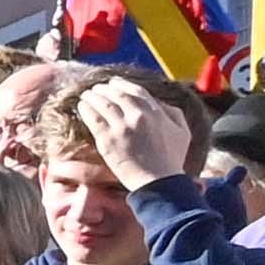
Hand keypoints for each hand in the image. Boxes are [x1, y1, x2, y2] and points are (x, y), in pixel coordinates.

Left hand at [78, 79, 197, 182]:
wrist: (158, 181)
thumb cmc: (171, 159)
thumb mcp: (182, 131)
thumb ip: (171, 112)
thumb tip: (157, 101)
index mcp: (156, 113)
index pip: (136, 92)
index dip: (122, 85)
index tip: (113, 83)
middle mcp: (139, 116)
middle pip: (117, 95)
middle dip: (105, 89)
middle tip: (97, 88)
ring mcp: (121, 127)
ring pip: (103, 104)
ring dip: (93, 96)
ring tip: (87, 95)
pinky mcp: (107, 140)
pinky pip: (93, 119)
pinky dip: (86, 109)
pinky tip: (82, 106)